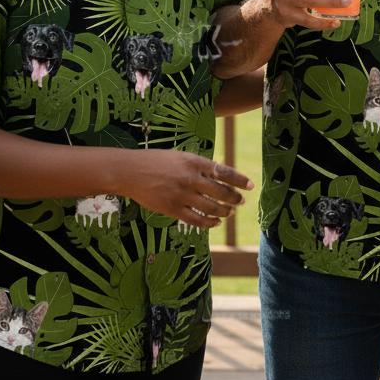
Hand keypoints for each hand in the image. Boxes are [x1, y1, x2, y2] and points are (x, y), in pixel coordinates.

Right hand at [120, 150, 253, 228]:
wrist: (130, 171)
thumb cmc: (156, 161)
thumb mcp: (181, 156)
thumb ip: (200, 166)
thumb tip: (221, 174)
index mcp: (194, 162)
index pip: (224, 172)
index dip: (239, 180)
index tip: (250, 186)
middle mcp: (190, 178)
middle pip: (221, 192)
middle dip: (234, 199)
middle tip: (241, 201)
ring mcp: (181, 195)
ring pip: (211, 207)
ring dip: (224, 211)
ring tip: (229, 212)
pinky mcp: (172, 209)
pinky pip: (196, 219)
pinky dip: (209, 222)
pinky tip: (215, 222)